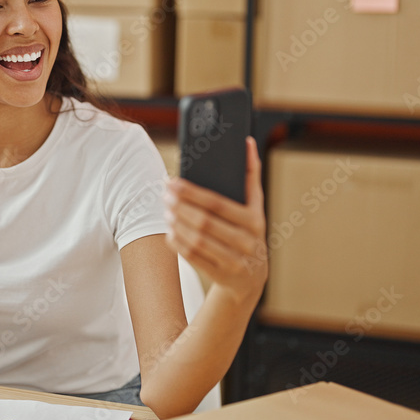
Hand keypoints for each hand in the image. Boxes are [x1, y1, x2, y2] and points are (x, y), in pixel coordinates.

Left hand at [164, 137, 267, 305]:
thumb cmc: (247, 231)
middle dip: (181, 207)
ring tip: (166, 211)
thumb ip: (250, 174)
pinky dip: (179, 244)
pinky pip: (195, 258)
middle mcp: (247, 242)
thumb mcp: (254, 206)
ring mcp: (235, 262)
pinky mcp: (221, 276)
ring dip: (177, 224)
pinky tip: (169, 232)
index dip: (192, 192)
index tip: (172, 181)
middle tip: (164, 195)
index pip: (218, 204)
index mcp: (255, 220)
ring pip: (198, 241)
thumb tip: (247, 141)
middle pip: (205, 222)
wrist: (251, 278)